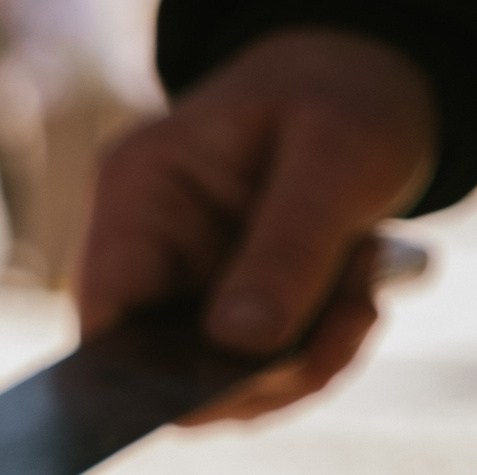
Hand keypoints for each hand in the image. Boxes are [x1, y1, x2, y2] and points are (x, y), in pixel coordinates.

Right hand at [78, 27, 435, 422]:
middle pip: (162, 365)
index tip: (229, 392)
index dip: (147, 376)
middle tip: (345, 331)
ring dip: (302, 364)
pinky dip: (317, 354)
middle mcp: (146, 249)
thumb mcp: (336, 155)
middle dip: (258, 375)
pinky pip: (258, 370)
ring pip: (218, 380)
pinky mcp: (228, 312)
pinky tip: (357, 303)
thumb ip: (289, 248)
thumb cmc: (343, 95)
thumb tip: (241, 345)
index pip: (106, 317)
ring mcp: (185, 287)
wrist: (370, 81)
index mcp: (138, 195)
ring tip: (362, 299)